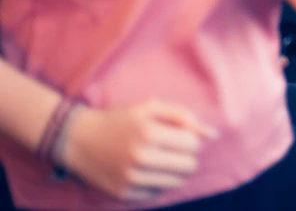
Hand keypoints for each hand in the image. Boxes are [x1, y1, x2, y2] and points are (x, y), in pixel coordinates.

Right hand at [60, 100, 216, 202]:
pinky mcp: (123, 194)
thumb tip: (212, 134)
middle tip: (171, 150)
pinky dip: (156, 182)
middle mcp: (141, 158)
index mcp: (150, 133)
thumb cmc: (119, 119)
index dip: (189, 139)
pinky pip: (157, 193)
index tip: (178, 136)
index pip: (193, 145)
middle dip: (185, 157)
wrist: (78, 139)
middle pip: (188, 166)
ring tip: (159, 159)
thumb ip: (183, 116)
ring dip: (174, 171)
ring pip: (176, 182)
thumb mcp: (150, 107)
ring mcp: (131, 179)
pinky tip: (144, 170)